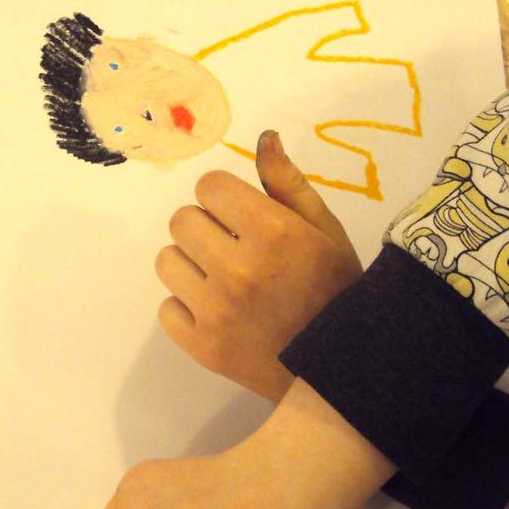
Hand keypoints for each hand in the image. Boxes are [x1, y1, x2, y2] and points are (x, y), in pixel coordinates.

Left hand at [156, 131, 361, 401]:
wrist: (341, 370)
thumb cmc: (335, 291)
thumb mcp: (326, 230)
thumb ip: (289, 183)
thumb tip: (262, 138)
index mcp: (273, 232)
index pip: (209, 186)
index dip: (225, 197)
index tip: (242, 216)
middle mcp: (239, 269)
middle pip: (182, 220)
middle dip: (206, 228)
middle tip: (234, 249)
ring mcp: (217, 311)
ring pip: (167, 260)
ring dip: (191, 265)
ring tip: (224, 281)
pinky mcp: (201, 346)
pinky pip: (166, 307)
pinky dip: (187, 308)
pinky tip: (219, 313)